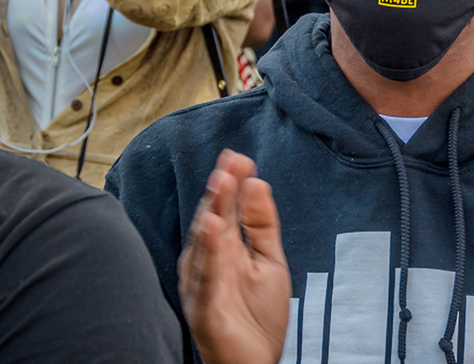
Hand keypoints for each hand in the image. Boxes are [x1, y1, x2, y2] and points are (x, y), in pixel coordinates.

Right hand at [178, 150, 290, 363]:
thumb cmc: (258, 316)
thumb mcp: (270, 261)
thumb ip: (262, 223)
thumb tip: (257, 181)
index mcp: (224, 249)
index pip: (225, 209)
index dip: (231, 183)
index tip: (239, 157)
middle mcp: (209, 263)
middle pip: (212, 221)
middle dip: (220, 193)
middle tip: (228, 165)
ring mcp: (203, 286)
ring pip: (205, 247)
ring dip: (211, 215)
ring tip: (219, 186)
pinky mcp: (204, 310)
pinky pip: (205, 280)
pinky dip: (208, 256)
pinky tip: (210, 231)